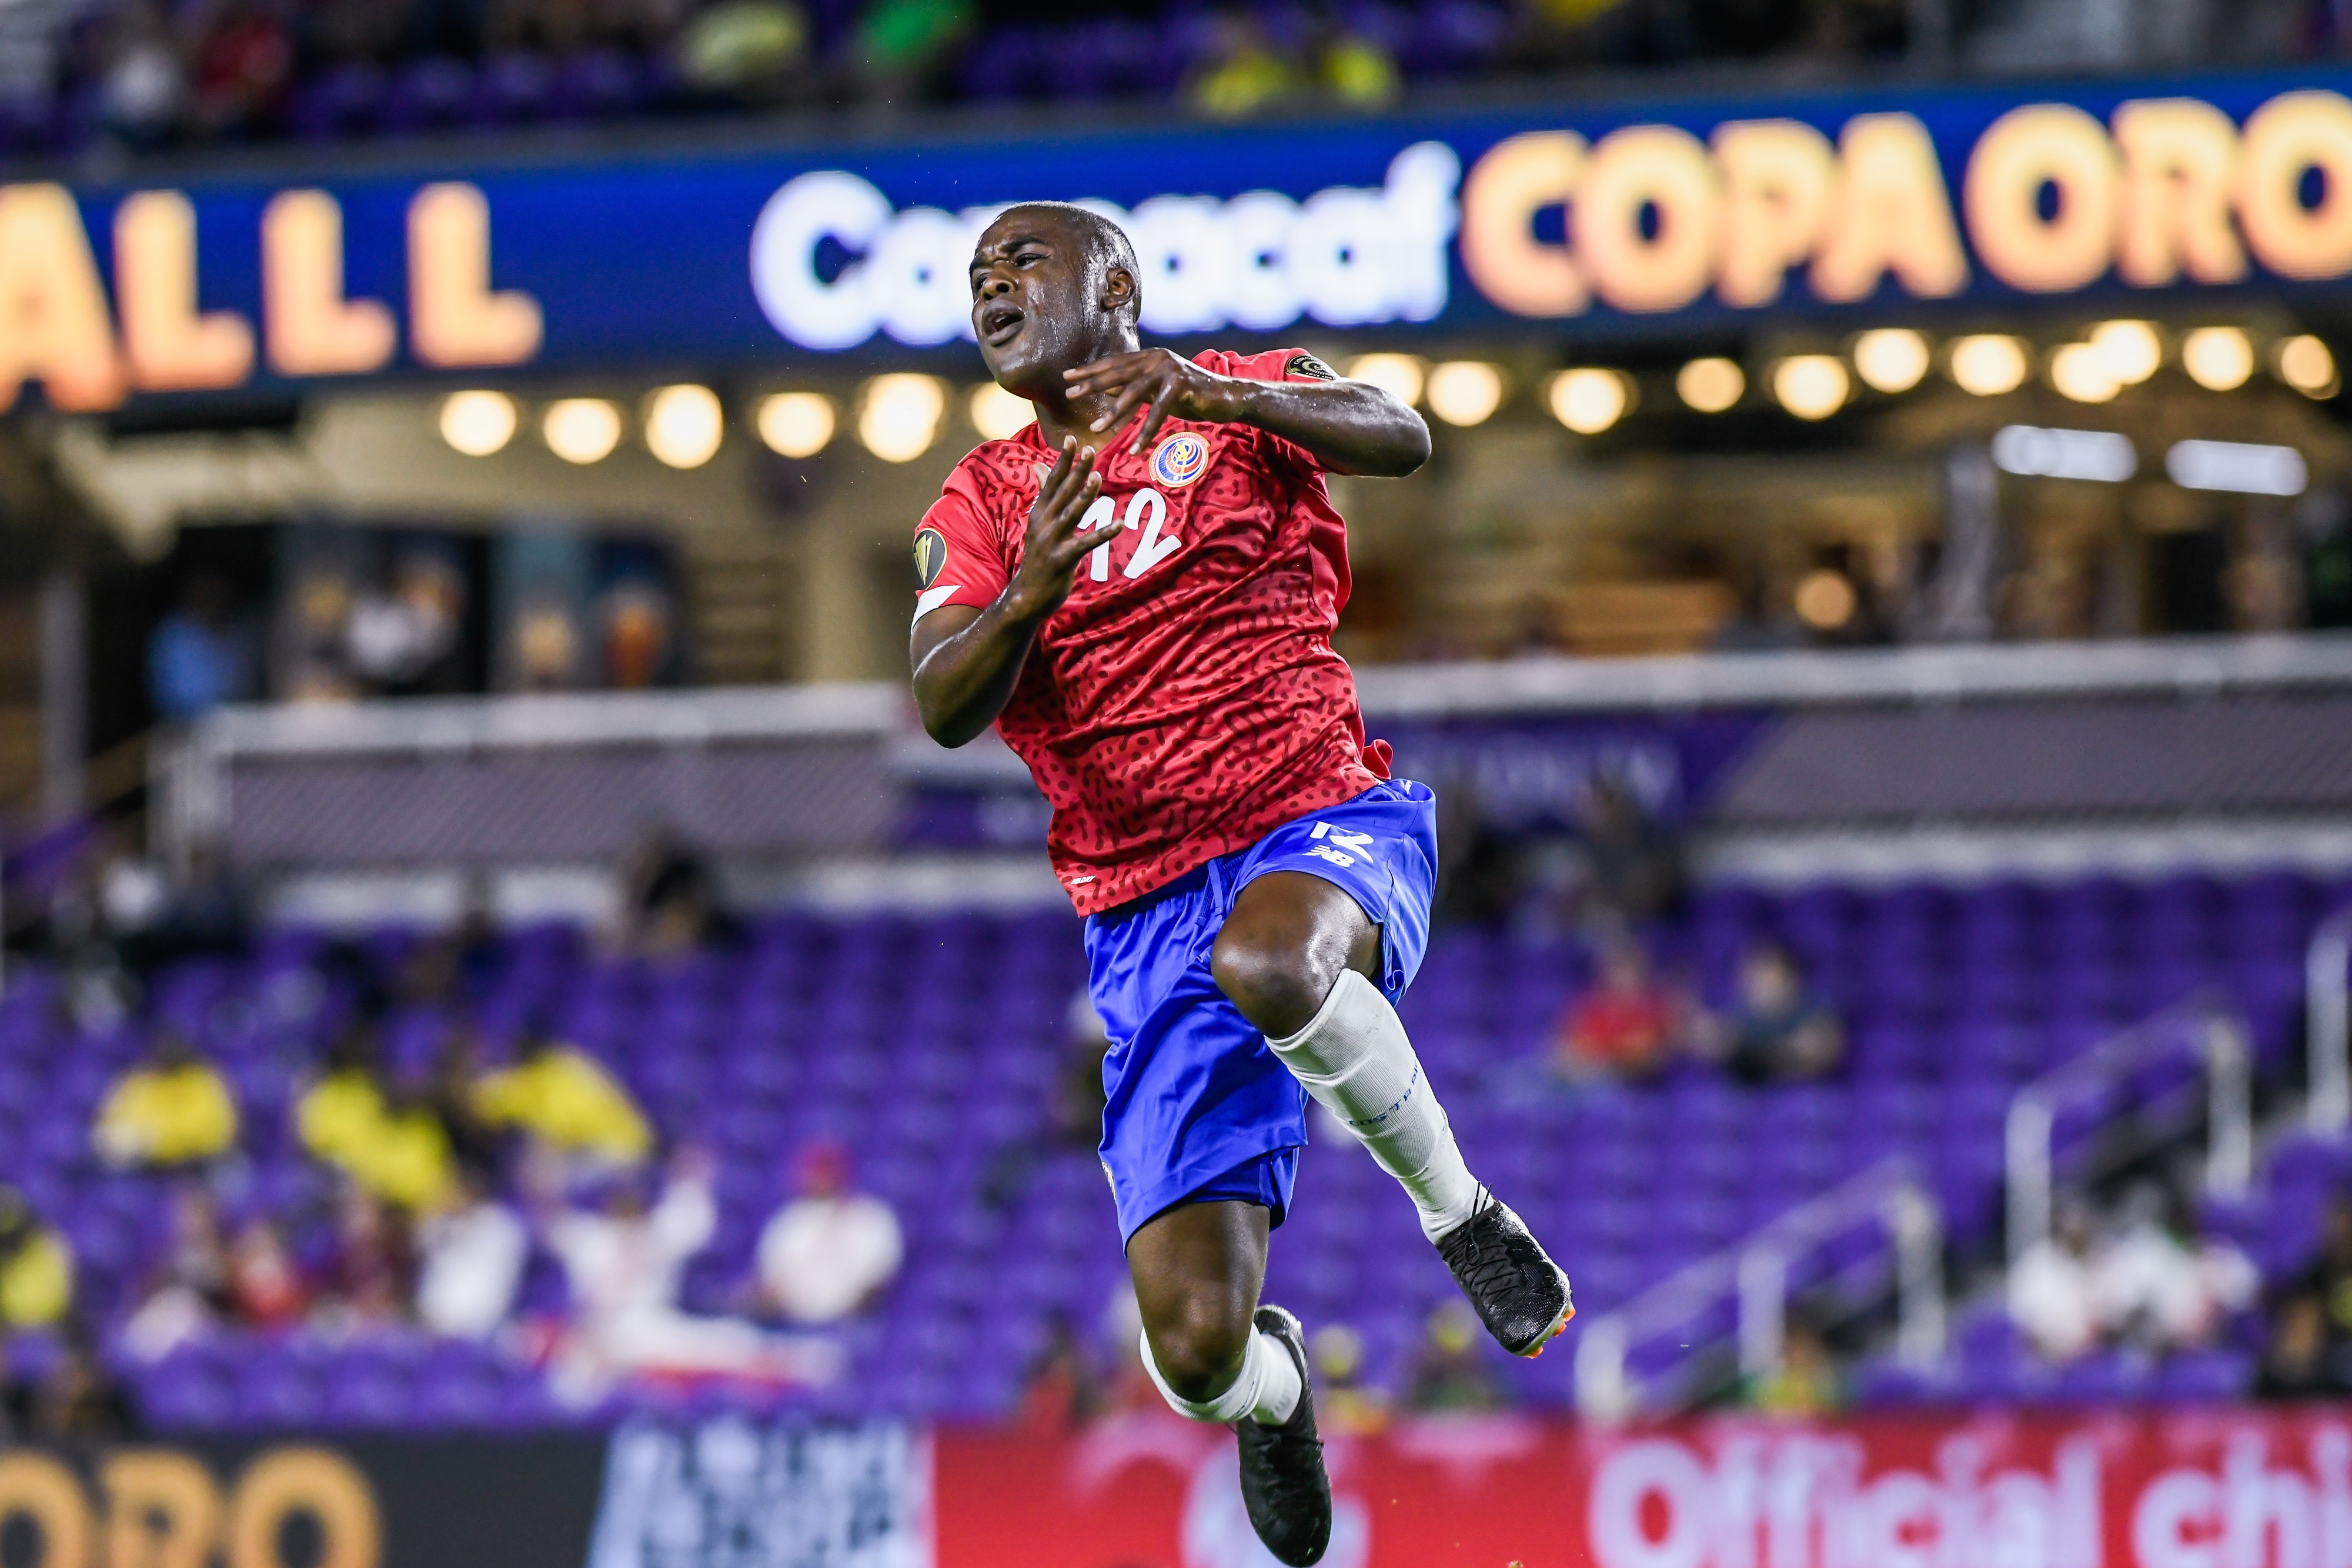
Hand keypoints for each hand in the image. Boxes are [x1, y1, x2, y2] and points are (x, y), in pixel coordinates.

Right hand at [1004, 436, 1101, 621]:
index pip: (1051, 481)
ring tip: (1098, 477)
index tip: (1072, 439)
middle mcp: (1043, 523)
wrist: (1027, 595)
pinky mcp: (1063, 559)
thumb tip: (1038, 466)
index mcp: (1039, 512)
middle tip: (1090, 450)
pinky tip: (1120, 524)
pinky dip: (1103, 533)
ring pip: (1071, 513)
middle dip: (1076, 470)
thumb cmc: (1038, 557)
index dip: (1063, 460)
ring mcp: (1052, 541)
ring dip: (1085, 495)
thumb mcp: (1038, 523)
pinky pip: (1086, 543)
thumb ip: (1044, 494)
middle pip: (1063, 492)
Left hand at [1065, 349, 1247, 453]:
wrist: (1227, 397)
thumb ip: (1134, 389)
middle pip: (1118, 373)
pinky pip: (1158, 413)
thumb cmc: (1191, 396)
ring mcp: (1170, 370)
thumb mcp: (1157, 391)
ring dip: (1113, 414)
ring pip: (1135, 393)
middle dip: (1092, 385)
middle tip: (1069, 394)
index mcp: (1149, 357)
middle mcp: (1157, 358)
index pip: (1114, 363)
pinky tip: (1136, 449)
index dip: (1090, 370)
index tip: (1067, 377)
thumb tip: (1106, 392)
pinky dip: (1146, 432)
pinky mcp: (1182, 385)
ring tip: (1095, 430)